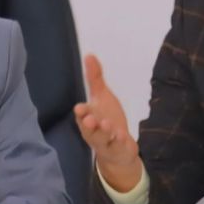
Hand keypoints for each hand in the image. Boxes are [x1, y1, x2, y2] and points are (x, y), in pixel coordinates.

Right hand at [74, 54, 142, 191]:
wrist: (117, 148)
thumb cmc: (106, 119)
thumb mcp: (102, 97)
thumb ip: (95, 78)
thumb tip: (89, 55)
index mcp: (88, 117)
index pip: (82, 115)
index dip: (81, 112)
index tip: (79, 108)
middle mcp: (95, 131)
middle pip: (89, 129)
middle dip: (89, 124)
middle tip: (90, 119)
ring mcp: (107, 142)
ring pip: (102, 139)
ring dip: (104, 132)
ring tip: (108, 125)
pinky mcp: (118, 149)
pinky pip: (118, 147)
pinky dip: (120, 142)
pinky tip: (123, 136)